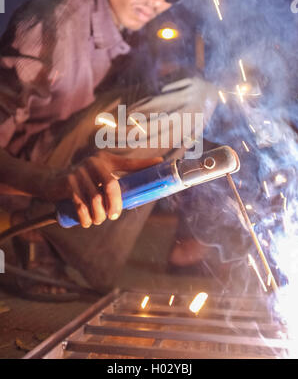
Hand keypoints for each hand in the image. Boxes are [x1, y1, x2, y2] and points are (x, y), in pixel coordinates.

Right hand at [44, 151, 162, 228]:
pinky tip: (87, 222)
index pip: (129, 162)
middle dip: (115, 205)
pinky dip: (86, 218)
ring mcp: (80, 171)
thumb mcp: (99, 177)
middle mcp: (94, 162)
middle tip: (114, 215)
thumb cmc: (83, 182)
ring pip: (96, 199)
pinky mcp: (68, 182)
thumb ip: (115, 181)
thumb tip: (138, 194)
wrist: (52, 182)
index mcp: (106, 160)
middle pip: (112, 186)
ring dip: (98, 215)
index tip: (161, 162)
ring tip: (98, 220)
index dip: (145, 163)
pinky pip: (81, 205)